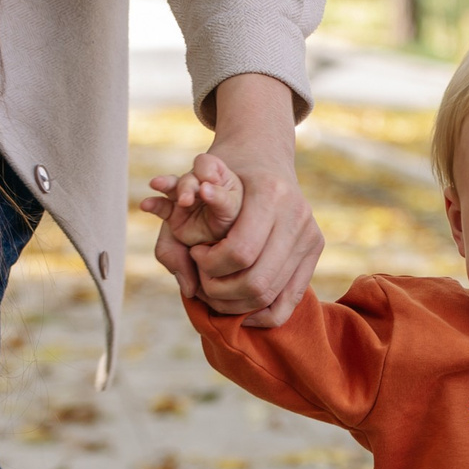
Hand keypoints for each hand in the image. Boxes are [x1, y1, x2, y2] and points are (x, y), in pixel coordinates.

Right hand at [140, 153, 245, 250]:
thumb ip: (221, 199)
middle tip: (186, 200)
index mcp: (217, 175)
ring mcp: (184, 195)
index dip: (206, 170)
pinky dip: (153, 205)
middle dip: (186, 188)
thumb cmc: (231, 216)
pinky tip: (146, 205)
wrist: (222, 236)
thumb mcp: (232, 207)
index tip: (208, 181)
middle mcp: (198, 182)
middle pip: (189, 178)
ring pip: (172, 186)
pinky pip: (161, 206)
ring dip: (164, 184)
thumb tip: (205, 189)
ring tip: (156, 183)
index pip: (207, 164)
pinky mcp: (173, 212)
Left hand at [149, 74, 321, 326]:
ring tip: (214, 292)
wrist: (263, 154)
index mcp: (270, 193)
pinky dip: (261, 314)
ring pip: (270, 295)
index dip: (209, 264)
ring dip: (234, 305)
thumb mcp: (200, 175)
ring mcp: (310, 235)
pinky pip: (289, 302)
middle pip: (256, 281)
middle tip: (201, 279)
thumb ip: (178, 196)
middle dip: (220, 290)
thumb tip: (153, 215)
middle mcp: (297, 215)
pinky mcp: (315, 250)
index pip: (239, 252)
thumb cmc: (224, 168)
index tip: (194, 252)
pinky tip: (239, 308)